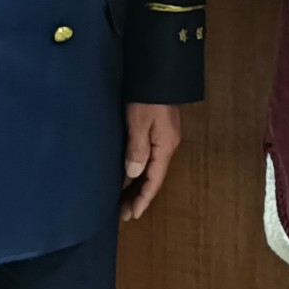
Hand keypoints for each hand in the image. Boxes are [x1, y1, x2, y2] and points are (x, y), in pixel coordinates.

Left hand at [121, 103, 181, 220]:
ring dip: (138, 185)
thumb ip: (137, 149)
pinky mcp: (157, 131)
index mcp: (165, 146)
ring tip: (123, 200)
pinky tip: (128, 175)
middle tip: (121, 213)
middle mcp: (167, 145)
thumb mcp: (139, 123)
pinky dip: (138, 171)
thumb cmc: (147, 98)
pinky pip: (148, 158)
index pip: (154, 180)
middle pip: (154, 177)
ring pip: (151, 168)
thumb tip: (133, 174)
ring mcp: (163, 138)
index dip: (143, 199)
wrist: (157, 73)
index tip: (131, 215)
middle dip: (139, 196)